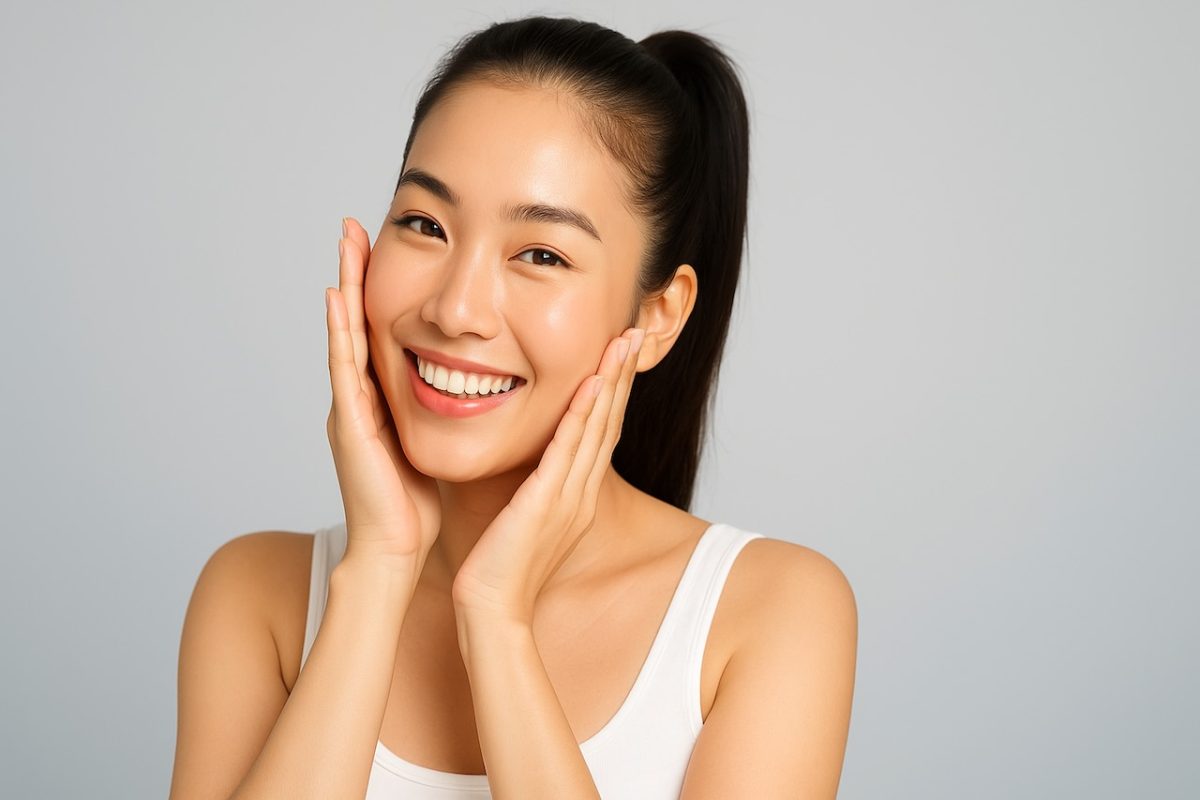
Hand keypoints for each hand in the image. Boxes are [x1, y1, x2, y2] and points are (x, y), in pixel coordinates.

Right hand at [325, 217, 440, 569]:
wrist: (394, 552)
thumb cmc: (415, 506)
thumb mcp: (431, 443)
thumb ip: (439, 414)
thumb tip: (470, 390)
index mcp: (380, 400)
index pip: (379, 332)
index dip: (378, 290)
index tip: (386, 246)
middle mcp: (359, 397)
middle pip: (356, 321)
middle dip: (355, 273)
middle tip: (353, 226)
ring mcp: (350, 407)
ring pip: (346, 333)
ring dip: (345, 285)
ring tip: (344, 241)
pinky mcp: (350, 423)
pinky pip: (343, 366)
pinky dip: (339, 329)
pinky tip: (337, 295)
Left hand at [450, 326, 645, 625]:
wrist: (491, 611)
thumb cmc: (500, 570)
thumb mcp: (525, 520)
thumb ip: (535, 490)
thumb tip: (533, 468)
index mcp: (576, 495)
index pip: (600, 431)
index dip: (613, 390)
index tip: (618, 353)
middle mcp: (581, 492)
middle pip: (609, 421)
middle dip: (622, 375)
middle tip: (634, 332)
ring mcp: (568, 497)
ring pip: (597, 427)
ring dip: (611, 382)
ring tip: (623, 342)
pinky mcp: (546, 502)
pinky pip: (568, 450)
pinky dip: (583, 414)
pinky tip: (593, 384)